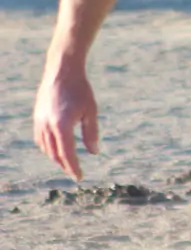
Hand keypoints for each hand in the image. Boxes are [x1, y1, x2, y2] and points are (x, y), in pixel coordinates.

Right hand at [34, 62, 98, 181]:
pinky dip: (47, 147)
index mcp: (62, 126)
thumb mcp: (91, 111)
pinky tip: (55, 148)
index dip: (73, 168)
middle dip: (64, 165)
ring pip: (45, 148)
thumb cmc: (80, 90)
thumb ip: (91, 133)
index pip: (67, 154)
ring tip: (67, 162)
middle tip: (75, 172)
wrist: (62, 71)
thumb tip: (94, 152)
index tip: (79, 177)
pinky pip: (40, 139)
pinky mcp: (36, 117)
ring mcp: (39, 122)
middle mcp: (47, 126)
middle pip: (54, 154)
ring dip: (55, 157)